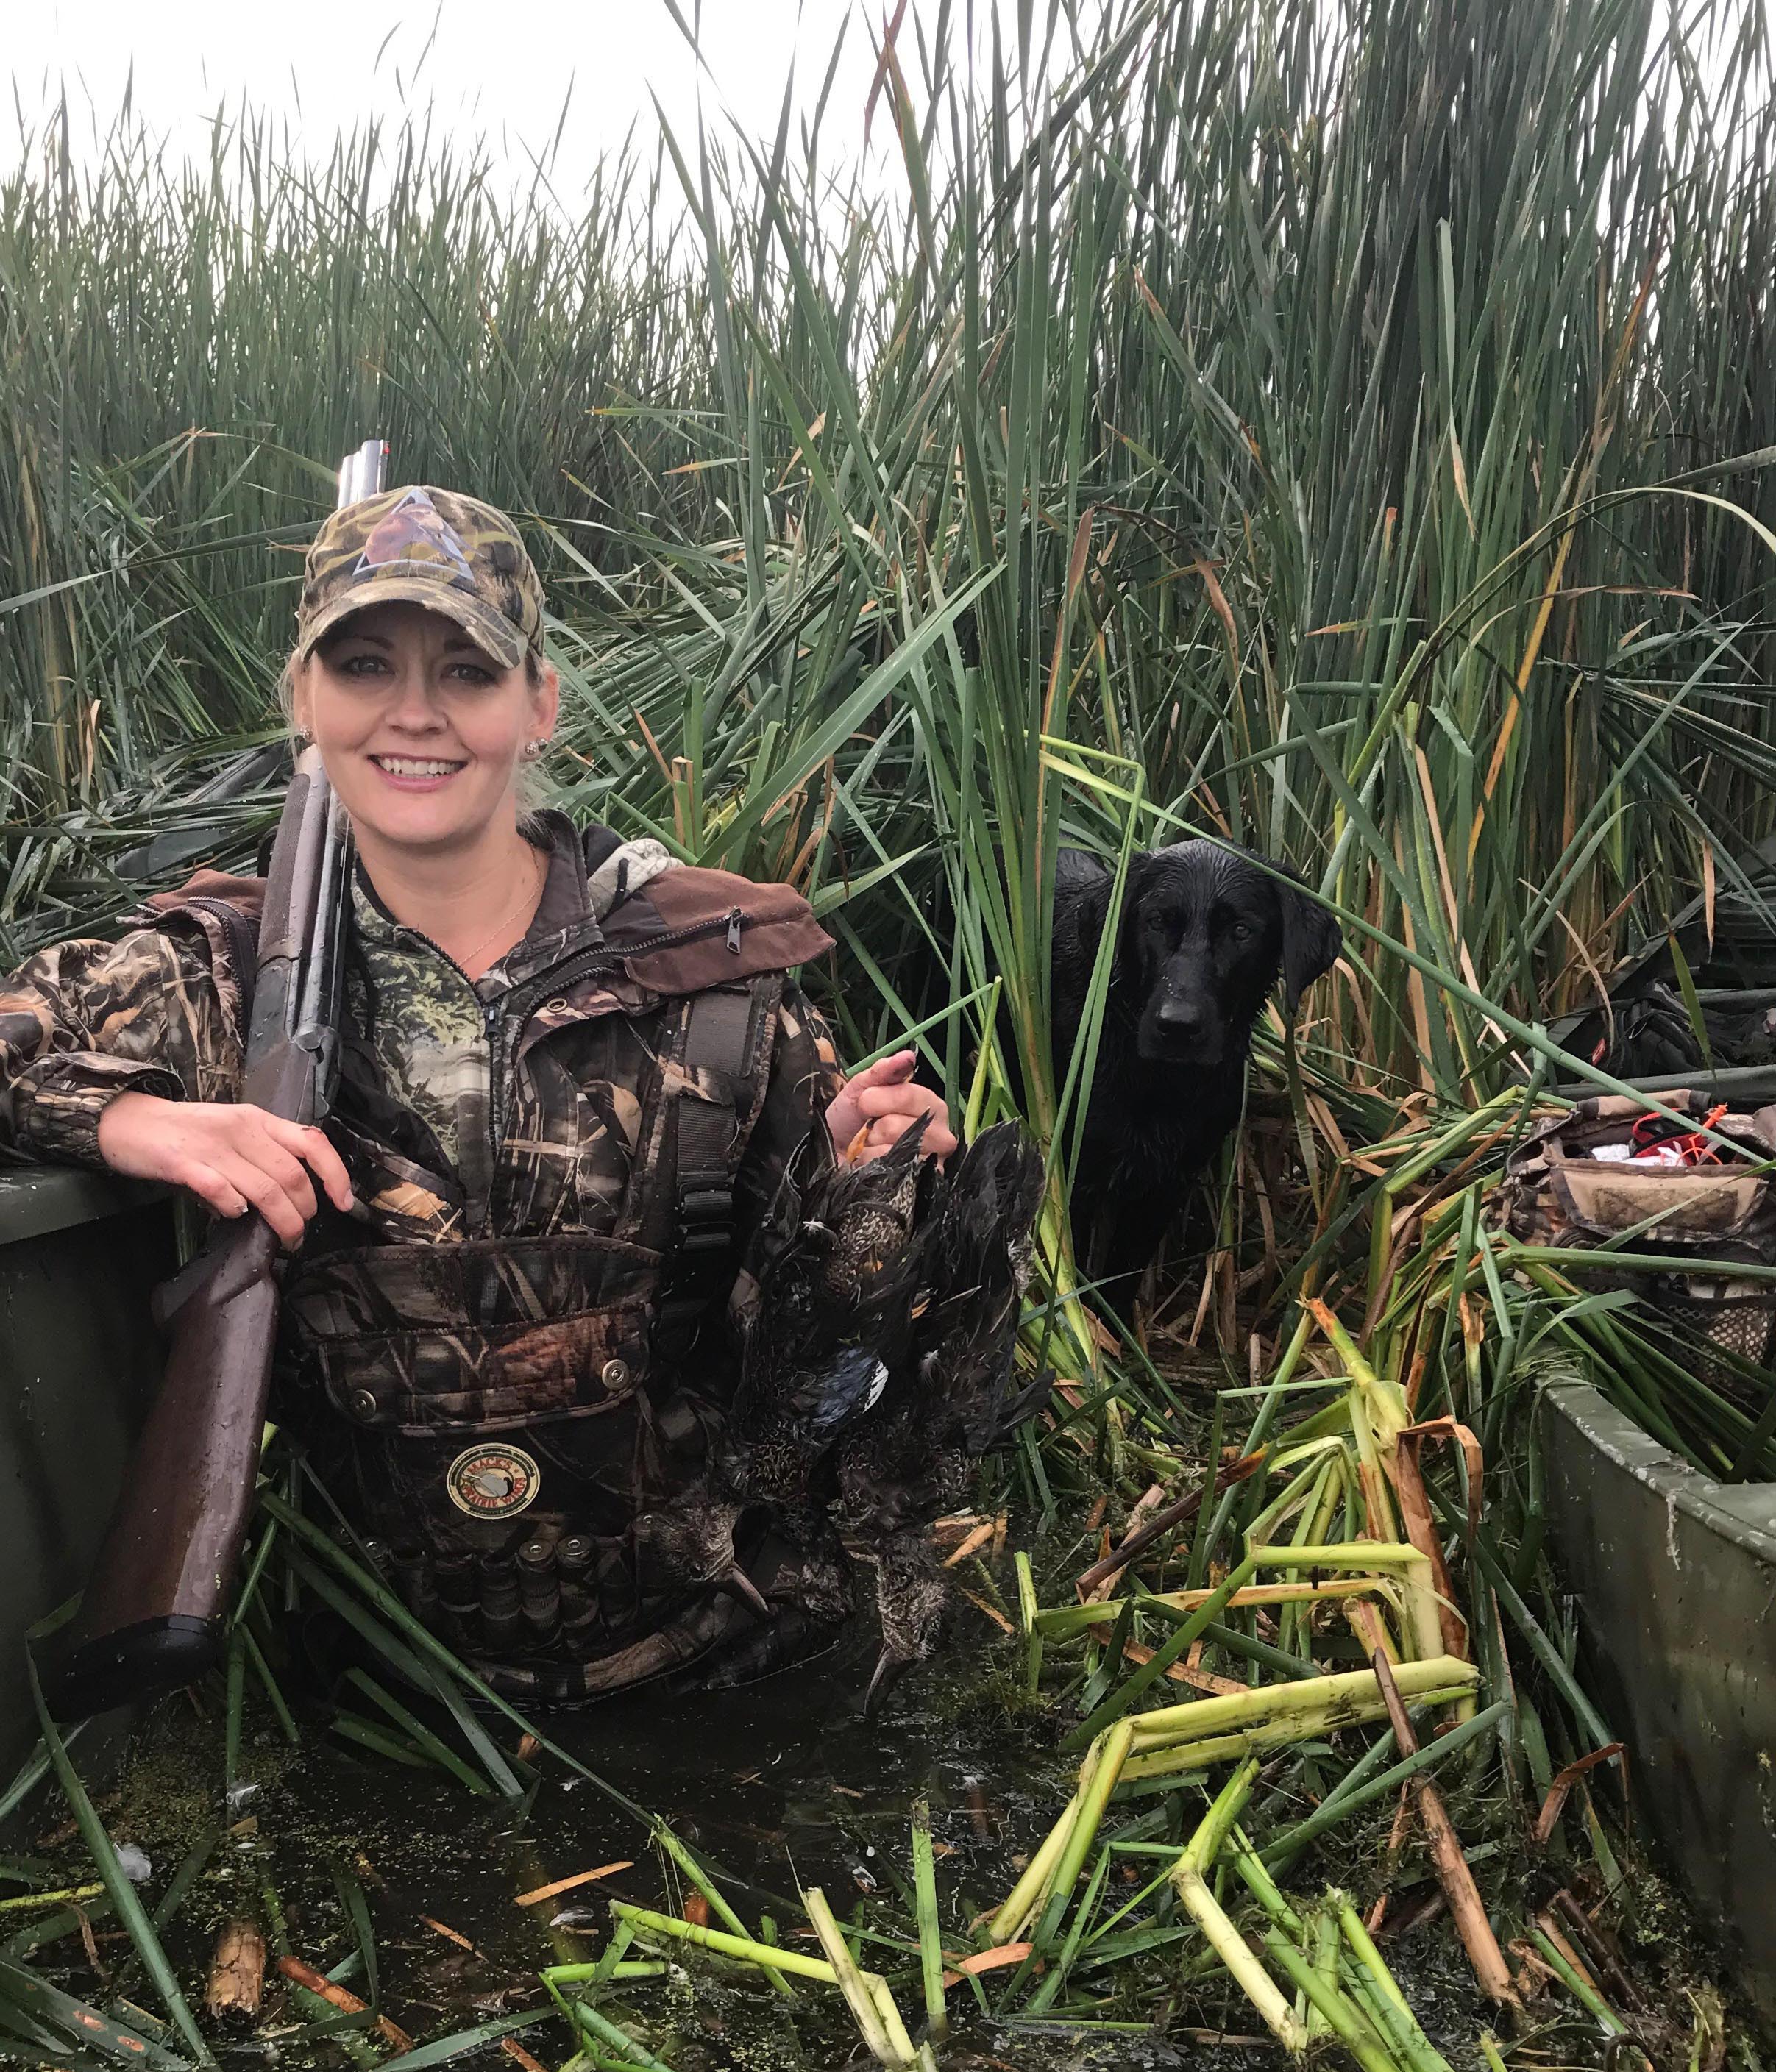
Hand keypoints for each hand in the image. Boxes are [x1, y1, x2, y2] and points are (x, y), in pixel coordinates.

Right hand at [97, 1092, 355, 1247]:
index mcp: (259, 1120)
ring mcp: (212, 1145)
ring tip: (284, 1240)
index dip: (335, 1174)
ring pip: (265, 1188)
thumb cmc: (185, 1134)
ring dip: (280, 1220)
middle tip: (300, 1234)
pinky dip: (234, 1207)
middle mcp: (241, 1129)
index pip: (312, 1142)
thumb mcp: (231, 1136)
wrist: (128, 1122)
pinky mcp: (182, 1163)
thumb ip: (259, 1162)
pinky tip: (235, 1216)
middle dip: (305, 1212)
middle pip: (292, 1176)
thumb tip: (284, 1201)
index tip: (344, 1203)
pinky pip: (219, 1188)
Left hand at [825, 1050, 957, 1166]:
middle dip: (878, 1126)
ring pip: (905, 1148)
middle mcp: (941, 1133)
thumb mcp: (861, 1088)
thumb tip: (908, 1056)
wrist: (832, 1155)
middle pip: (913, 1125)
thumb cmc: (850, 1121)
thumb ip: (883, 1071)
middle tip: (867, 1129)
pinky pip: (897, 1170)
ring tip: (869, 1145)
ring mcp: (933, 1162)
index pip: (915, 1096)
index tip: (864, 1102)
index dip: (883, 1098)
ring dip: (874, 1145)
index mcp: (932, 1105)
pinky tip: (869, 1161)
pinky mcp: (919, 1184)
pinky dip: (873, 1163)